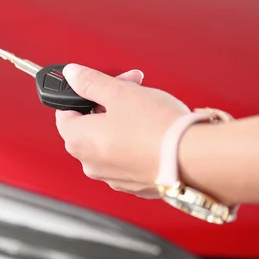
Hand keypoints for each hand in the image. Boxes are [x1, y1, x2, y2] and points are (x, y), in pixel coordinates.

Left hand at [55, 64, 190, 197]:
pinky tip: (155, 131)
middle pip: (90, 126)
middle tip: (132, 87)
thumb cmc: (156, 128)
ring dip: (124, 120)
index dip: (84, 92)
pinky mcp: (134, 184)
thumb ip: (89, 82)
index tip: (101, 83)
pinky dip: (137, 142)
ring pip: (110, 141)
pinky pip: (128, 156)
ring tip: (149, 107)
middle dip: (109, 102)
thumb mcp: (118, 92)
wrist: (193, 158)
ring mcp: (112, 177)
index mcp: (78, 141)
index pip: (65, 113)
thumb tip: (71, 75)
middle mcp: (90, 164)